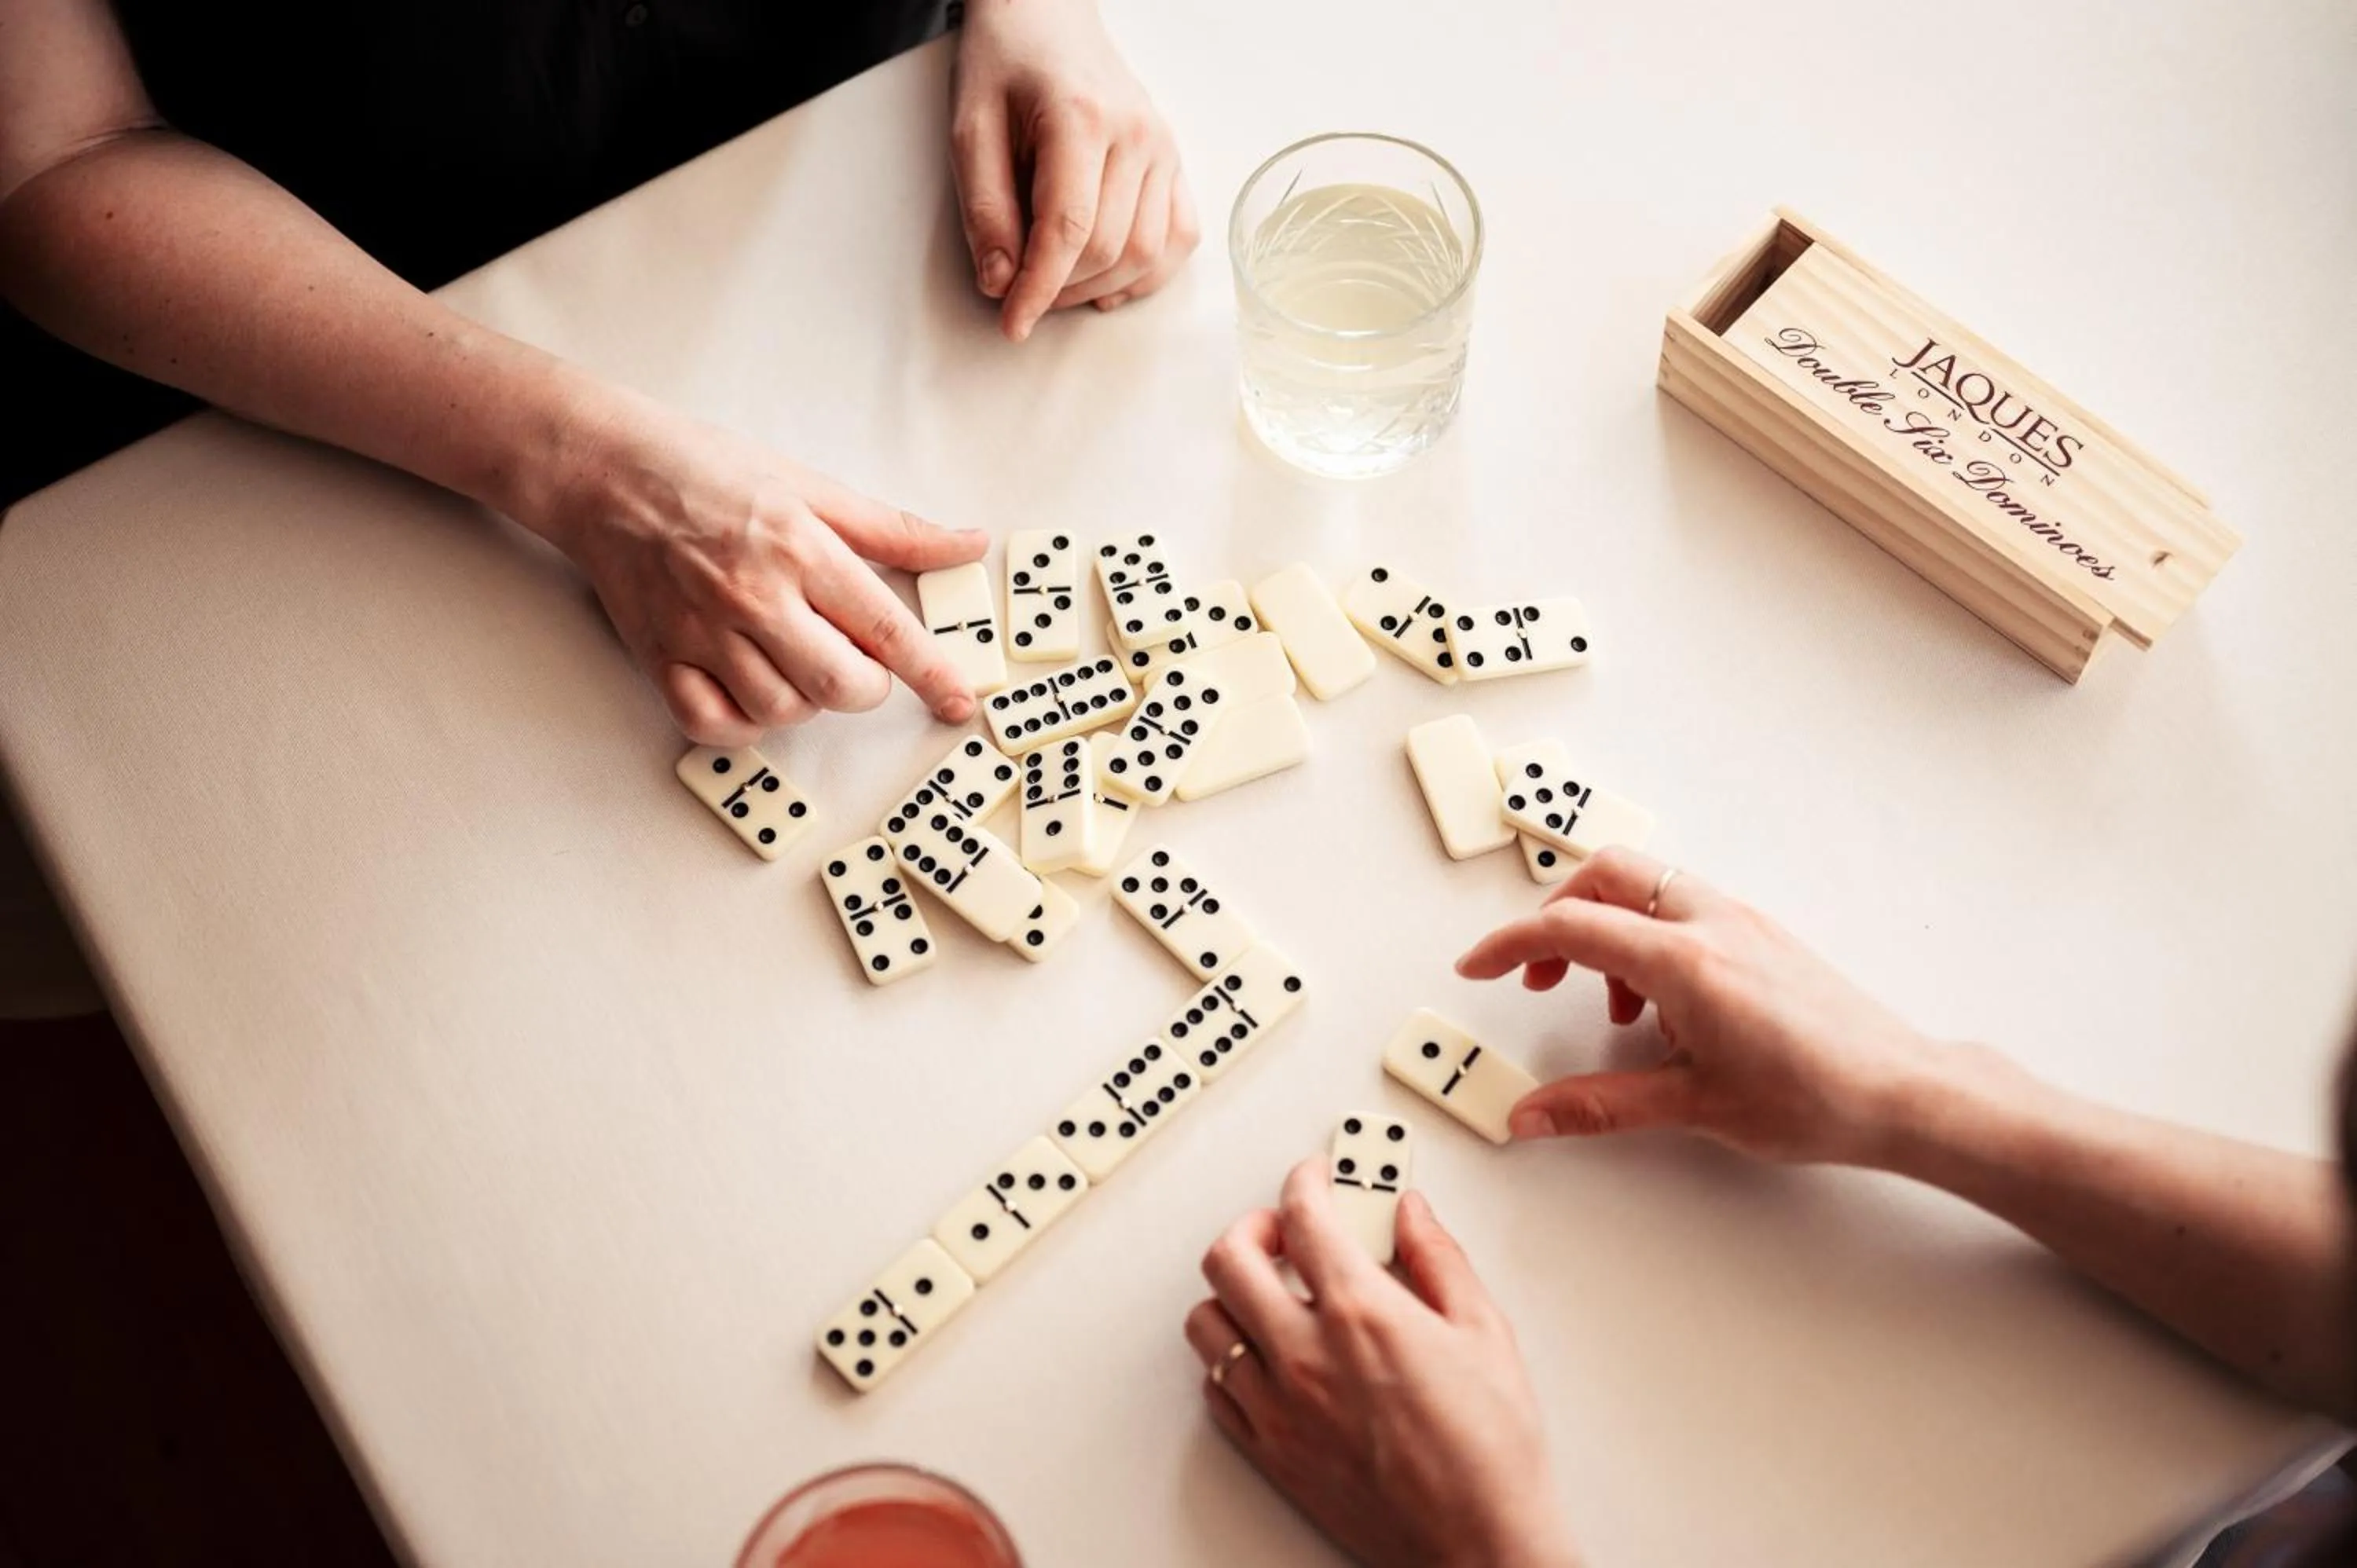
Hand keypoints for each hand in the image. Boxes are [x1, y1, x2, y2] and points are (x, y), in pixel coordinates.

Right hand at [536, 390, 987, 744]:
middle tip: (855, 661)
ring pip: (781, 712)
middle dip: (865, 687)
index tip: (961, 702)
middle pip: (840, 686)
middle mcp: (753, 595)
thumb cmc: (708, 471)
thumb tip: (968, 544)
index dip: (933, 673)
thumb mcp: (810, 486)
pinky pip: (713, 725)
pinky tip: (749, 689)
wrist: (604, 470)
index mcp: (800, 548)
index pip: (886, 628)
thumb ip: (893, 529)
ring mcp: (702, 631)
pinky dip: (742, 723)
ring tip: (795, 661)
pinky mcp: (659, 657)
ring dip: (805, 701)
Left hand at [951, 0, 1198, 339]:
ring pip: (1147, 254)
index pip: (1068, 230)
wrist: (1047, 16)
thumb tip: (1002, 282)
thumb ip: (984, 208)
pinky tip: (1108, 281)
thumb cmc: (1005, 63)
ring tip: (1056, 285)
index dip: (1039, 288)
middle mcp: (1137, 135)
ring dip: (1098, 287)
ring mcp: (1164, 148)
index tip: (1012, 323)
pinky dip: (1146, 273)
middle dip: (1060, 289)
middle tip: (1019, 294)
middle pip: (1108, 249)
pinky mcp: (1174, 161)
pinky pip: (1179, 237)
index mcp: (1082, 118)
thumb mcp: (970, 128)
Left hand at [1187, 1161, 1580, 1567]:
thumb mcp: (1484, 1331)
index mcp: (1361, 1312)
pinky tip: (1266, 1354)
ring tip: (1270, 1290)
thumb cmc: (1490, 1453)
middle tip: (1285, 1228)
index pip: (1302, 1213)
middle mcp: (1305, 1355)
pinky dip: (1230, 1359)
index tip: (1317, 1177)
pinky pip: (1214, 1388)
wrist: (1478, 1543)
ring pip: (1207, 1322)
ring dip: (1232, 1292)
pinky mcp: (1269, 1451)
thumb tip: (1410, 1214)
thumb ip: (1438, 1258)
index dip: (1306, 1180)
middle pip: (1229, 1257)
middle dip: (1254, 1226)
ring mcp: (1279, 1406)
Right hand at [1455, 848, 1940, 1165]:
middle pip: (1605, 876)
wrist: (1904, 1091)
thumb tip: (1530, 1116)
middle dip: (1557, 917)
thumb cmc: (1816, 1097)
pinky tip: (1663, 1009)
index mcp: (1686, 960)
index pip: (1571, 926)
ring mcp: (1741, 921)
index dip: (1510, 945)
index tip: (1477, 968)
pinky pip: (1683, 908)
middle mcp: (1712, 922)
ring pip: (1646, 887)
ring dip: (1607, 931)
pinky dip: (1648, 939)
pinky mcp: (1761, 935)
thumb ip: (1600, 1106)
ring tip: (1612, 1011)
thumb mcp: (1694, 1107)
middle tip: (1540, 977)